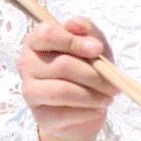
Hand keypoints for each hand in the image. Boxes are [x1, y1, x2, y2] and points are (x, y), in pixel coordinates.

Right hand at [18, 17, 118, 140]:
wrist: (84, 105)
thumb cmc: (87, 67)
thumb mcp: (93, 44)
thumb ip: (86, 30)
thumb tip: (76, 24)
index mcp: (37, 40)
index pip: (47, 35)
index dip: (74, 41)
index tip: (97, 49)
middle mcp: (27, 63)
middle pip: (61, 65)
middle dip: (94, 74)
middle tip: (113, 83)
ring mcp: (30, 91)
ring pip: (62, 91)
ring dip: (92, 95)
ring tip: (108, 97)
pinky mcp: (39, 115)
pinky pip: (64, 114)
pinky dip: (87, 112)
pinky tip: (98, 109)